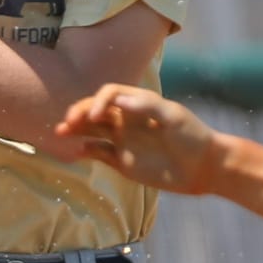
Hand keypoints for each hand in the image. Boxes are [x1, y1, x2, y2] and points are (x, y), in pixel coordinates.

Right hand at [53, 83, 219, 193]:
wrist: (203, 167)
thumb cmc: (192, 136)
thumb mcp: (174, 116)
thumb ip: (146, 105)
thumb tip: (116, 100)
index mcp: (138, 104)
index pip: (109, 94)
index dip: (97, 101)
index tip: (94, 116)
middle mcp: (126, 119)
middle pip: (94, 111)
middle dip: (78, 113)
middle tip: (67, 124)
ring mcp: (122, 140)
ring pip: (91, 131)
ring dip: (75, 130)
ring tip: (59, 132)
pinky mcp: (122, 161)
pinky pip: (98, 153)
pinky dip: (86, 151)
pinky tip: (77, 153)